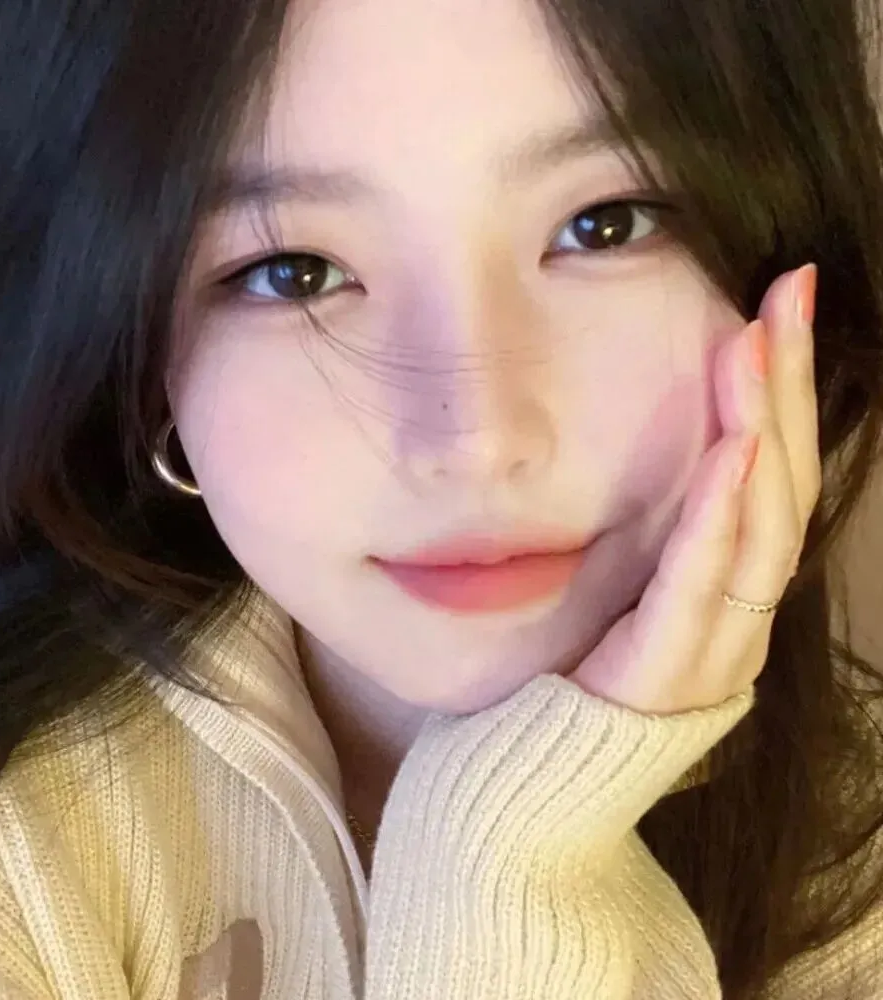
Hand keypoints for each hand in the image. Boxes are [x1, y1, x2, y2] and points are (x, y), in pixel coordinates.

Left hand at [569, 265, 820, 714]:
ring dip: (762, 427)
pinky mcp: (667, 675)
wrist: (537, 777)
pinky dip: (720, 515)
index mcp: (732, 589)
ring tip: (758, 346)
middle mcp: (741, 615)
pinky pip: (703, 585)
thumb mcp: (631, 583)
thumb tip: (684, 438)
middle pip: (781, 486)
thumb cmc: (583, 674)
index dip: (786, 390)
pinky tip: (735, 451)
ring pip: (759, 526)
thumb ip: (665, 527)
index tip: (779, 303)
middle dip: (785, 386)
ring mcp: (714, 648)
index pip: (772, 475)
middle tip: (788, 295)